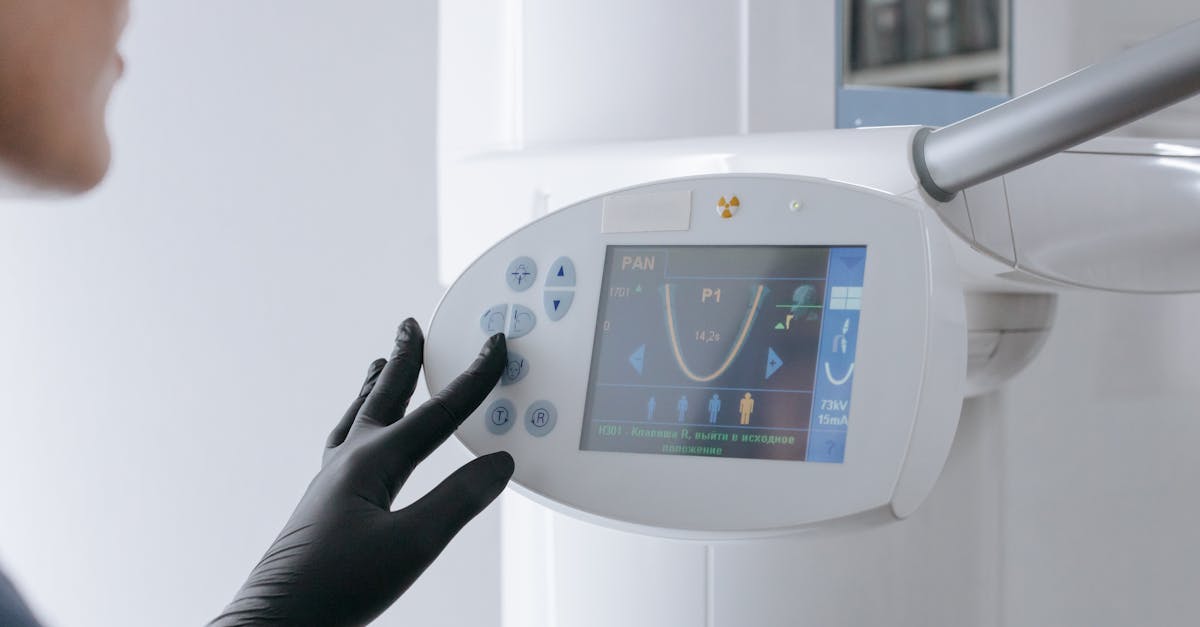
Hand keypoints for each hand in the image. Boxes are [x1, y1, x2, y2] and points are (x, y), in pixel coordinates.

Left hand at [211, 319, 512, 626]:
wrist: (276, 623)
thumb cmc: (334, 589)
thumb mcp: (412, 545)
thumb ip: (458, 500)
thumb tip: (499, 463)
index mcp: (370, 462)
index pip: (436, 413)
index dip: (472, 379)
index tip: (494, 346)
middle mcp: (347, 463)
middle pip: (384, 398)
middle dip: (404, 361)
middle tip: (411, 325)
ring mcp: (332, 484)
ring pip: (359, 419)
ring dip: (377, 387)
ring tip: (382, 365)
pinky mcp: (326, 508)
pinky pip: (348, 446)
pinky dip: (363, 425)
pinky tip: (365, 442)